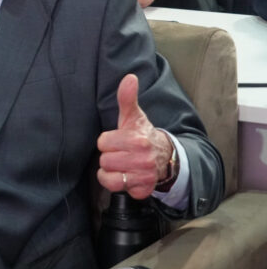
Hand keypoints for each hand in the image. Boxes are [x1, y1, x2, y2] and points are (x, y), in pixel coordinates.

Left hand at [96, 74, 174, 198]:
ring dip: (111, 172)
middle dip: (109, 157)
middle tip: (121, 153)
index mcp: (137, 140)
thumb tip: (129, 78)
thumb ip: (127, 98)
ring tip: (121, 165)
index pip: (103, 142)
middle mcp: (142, 159)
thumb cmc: (143, 135)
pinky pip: (119, 190)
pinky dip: (121, 185)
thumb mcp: (133, 116)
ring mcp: (144, 176)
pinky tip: (128, 176)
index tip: (118, 141)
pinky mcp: (143, 190)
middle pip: (104, 160)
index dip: (108, 141)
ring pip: (108, 178)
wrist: (165, 157)